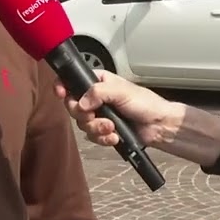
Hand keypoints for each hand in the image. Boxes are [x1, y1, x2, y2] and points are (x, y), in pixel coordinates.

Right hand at [54, 70, 176, 146]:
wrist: (158, 125)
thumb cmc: (145, 103)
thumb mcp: (121, 91)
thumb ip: (98, 93)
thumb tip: (80, 103)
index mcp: (98, 82)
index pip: (72, 81)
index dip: (63, 87)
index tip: (61, 94)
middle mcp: (95, 98)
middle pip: (73, 106)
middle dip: (84, 115)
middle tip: (94, 115)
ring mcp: (99, 115)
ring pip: (82, 124)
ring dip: (97, 128)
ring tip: (112, 128)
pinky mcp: (104, 130)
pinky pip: (93, 137)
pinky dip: (103, 138)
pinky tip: (115, 137)